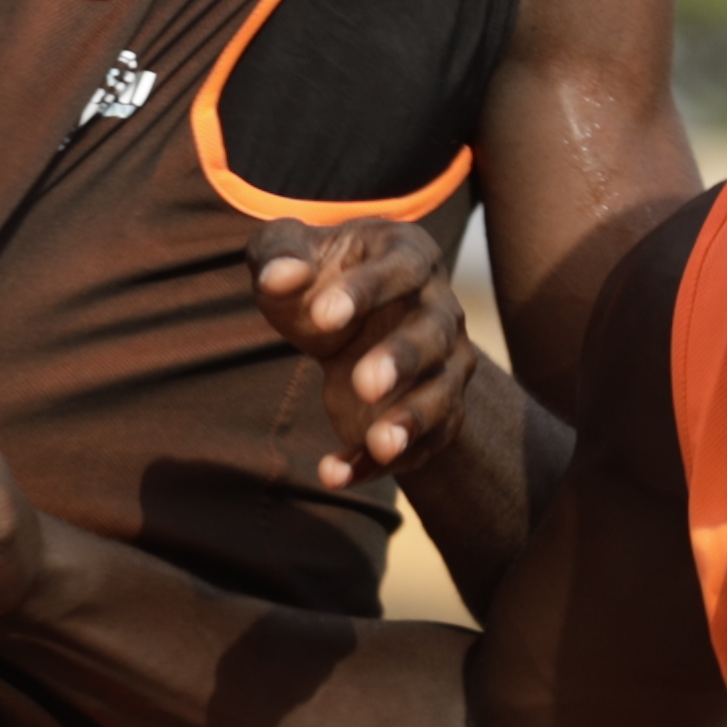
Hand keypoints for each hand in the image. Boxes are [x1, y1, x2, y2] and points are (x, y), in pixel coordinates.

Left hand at [253, 222, 493, 493]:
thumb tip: (280, 277)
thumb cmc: (315, 278)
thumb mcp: (287, 253)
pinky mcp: (436, 413)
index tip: (322, 316)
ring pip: (442, 394)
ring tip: (379, 445)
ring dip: (413, 421)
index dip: (366, 292)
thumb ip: (280, 256)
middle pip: (433, 335)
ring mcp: (446, 364)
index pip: (399, 269)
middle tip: (365, 385)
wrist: (345, 322)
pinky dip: (377, 462)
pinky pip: (419, 443)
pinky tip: (335, 474)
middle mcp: (440, 309)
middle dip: (403, 361)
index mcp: (409, 256)